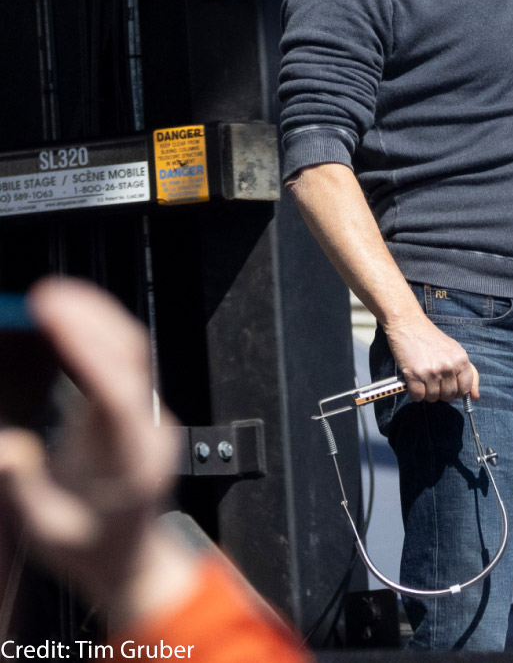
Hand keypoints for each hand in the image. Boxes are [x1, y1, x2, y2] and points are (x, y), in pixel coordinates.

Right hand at [0, 278, 195, 629]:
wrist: (133, 564)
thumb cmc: (94, 550)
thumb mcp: (49, 532)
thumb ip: (26, 489)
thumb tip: (6, 447)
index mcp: (134, 460)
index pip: (117, 391)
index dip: (86, 350)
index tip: (55, 320)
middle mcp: (150, 427)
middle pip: (131, 354)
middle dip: (89, 316)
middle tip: (44, 296)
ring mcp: (150, 413)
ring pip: (132, 348)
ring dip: (95, 314)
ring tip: (51, 297)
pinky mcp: (139, 406)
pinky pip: (125, 356)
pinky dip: (96, 329)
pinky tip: (68, 318)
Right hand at [383, 309, 479, 403]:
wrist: (408, 324)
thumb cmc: (431, 338)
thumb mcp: (455, 350)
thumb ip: (468, 372)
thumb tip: (475, 396)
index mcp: (461, 359)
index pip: (465, 389)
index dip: (456, 391)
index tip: (448, 385)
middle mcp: (449, 366)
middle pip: (449, 396)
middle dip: (440, 392)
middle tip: (432, 379)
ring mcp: (432, 371)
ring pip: (433, 398)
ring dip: (426, 393)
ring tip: (422, 378)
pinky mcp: (415, 375)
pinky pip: (417, 397)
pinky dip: (414, 394)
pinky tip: (413, 381)